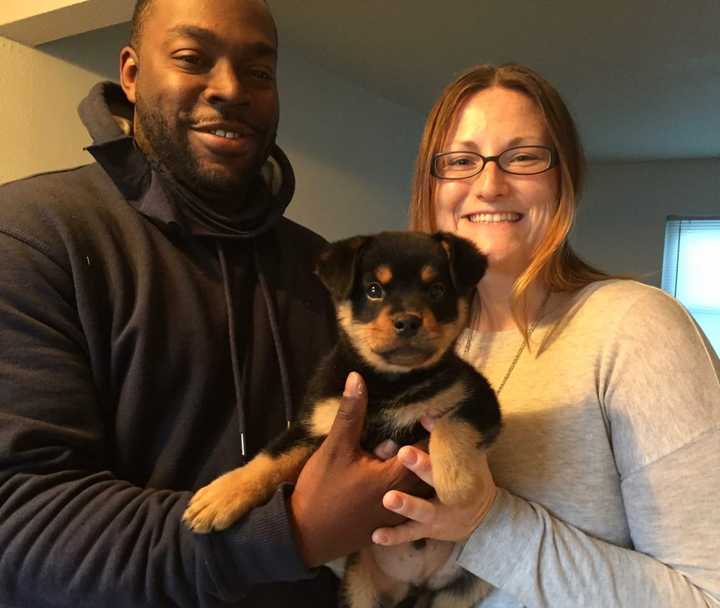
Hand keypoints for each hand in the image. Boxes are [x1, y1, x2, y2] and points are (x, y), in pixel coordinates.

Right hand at [289, 372, 428, 566]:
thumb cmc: (322, 490)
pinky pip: (411, 501)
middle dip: (428, 447)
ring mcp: (399, 514)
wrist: (305, 535)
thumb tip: (357, 377)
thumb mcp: (335, 448)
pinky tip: (399, 473)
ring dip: (418, 468)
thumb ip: (351, 413)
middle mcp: (405, 498)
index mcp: (395, 477)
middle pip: (428, 468)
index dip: (432, 427)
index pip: (427, 448)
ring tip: (413, 447)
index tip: (432, 410)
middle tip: (427, 425)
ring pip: (420, 486)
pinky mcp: (390, 524)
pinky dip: (410, 485)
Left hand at [371, 416, 497, 545]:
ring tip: (388, 498)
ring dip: (406, 505)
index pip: (450, 453)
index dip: (439, 439)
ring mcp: (440, 515)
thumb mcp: (464, 457)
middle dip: (421, 466)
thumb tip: (425, 414)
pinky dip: (393, 536)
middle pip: (437, 478)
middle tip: (404, 452)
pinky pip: (409, 534)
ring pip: (423, 510)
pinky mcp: (428, 530)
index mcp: (460, 471)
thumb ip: (444, 438)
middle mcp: (451, 494)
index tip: (425, 420)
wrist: (484, 519)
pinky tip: (376, 535)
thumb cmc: (468, 478)